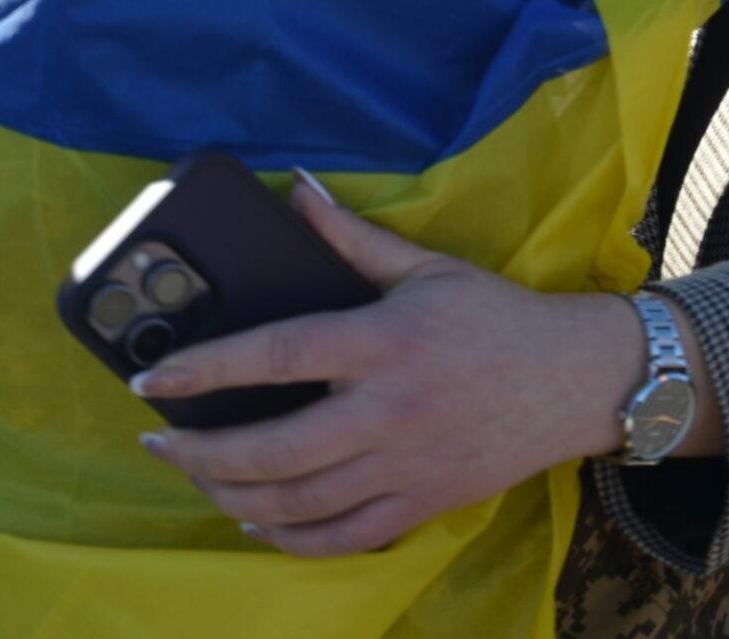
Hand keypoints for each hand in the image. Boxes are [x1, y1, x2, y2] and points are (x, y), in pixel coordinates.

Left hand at [133, 178, 643, 555]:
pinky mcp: (423, 503)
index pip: (277, 356)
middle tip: (157, 445)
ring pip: (300, 503)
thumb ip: (351, 237)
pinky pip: (343, 537)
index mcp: (384, 342)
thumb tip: (296, 189)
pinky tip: (256, 523)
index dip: (207, 369)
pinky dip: (290, 539)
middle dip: (202, 454)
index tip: (153, 379)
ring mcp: (405, 465)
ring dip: (233, 498)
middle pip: (275, 450)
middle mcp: (388, 410)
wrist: (575, 379)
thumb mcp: (426, 266)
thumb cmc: (496, 318)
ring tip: (198, 479)